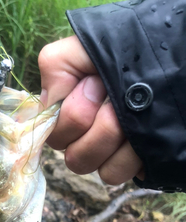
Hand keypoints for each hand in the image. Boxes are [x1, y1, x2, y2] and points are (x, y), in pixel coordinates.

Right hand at [38, 36, 143, 184]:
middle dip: (100, 124)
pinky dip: (128, 156)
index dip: (75, 111)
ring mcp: (102, 154)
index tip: (97, 85)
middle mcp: (81, 136)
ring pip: (88, 165)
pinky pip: (112, 174)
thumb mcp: (88, 47)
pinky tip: (142, 136)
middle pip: (71, 156)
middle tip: (118, 101)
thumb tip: (49, 102)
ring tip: (134, 117)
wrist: (173, 63)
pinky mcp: (124, 166)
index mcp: (68, 111)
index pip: (53, 133)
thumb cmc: (131, 52)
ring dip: (113, 137)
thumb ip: (57, 66)